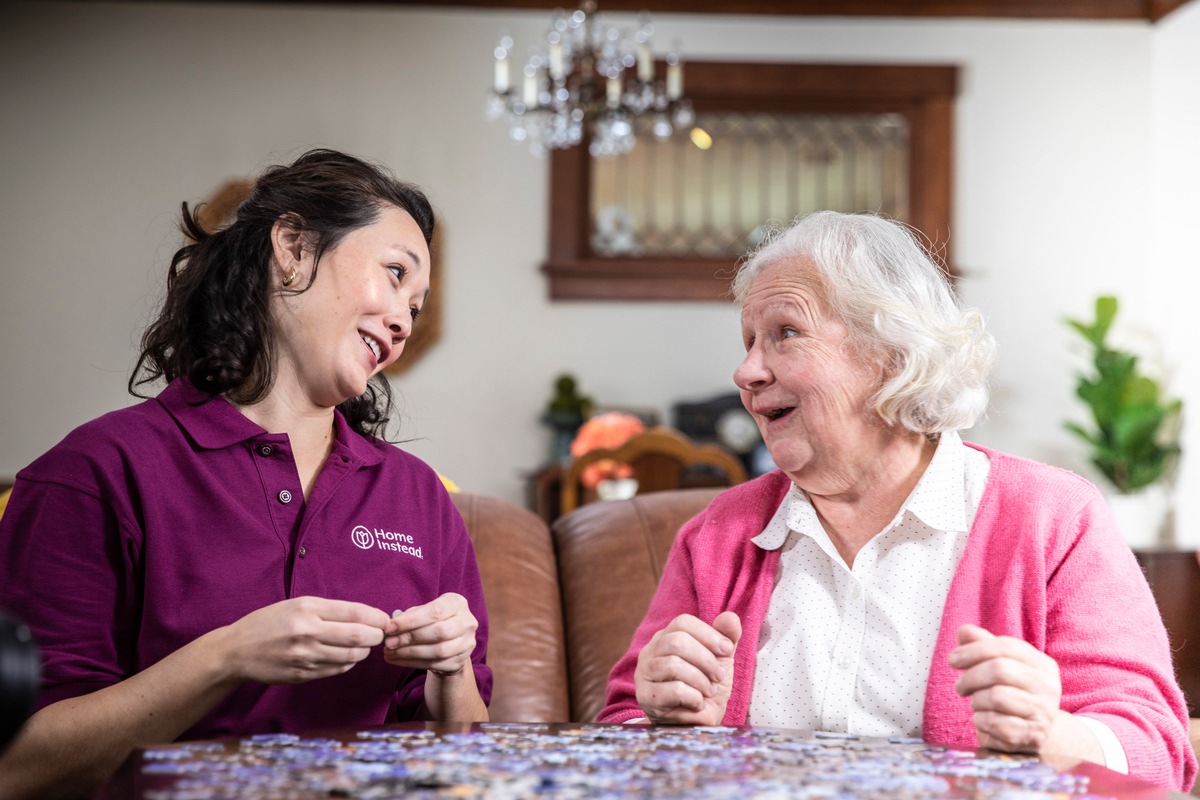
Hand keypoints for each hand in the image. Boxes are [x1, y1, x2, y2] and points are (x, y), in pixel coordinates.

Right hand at [221, 596, 388, 684]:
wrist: (236, 650)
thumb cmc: (269, 622)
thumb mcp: (296, 605)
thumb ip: (329, 610)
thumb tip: (365, 616)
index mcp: (307, 608)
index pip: (355, 613)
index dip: (376, 617)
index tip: (384, 619)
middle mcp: (307, 631)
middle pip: (358, 636)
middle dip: (376, 636)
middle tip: (379, 634)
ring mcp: (304, 656)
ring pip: (350, 656)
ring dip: (363, 652)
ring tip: (364, 646)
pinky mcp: (302, 675)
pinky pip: (336, 670)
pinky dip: (348, 664)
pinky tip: (346, 657)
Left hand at [383, 593, 478, 676]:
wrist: (450, 643)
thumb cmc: (432, 622)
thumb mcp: (424, 612)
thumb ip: (410, 616)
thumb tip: (391, 626)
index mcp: (457, 603)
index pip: (435, 612)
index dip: (411, 620)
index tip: (390, 627)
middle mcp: (467, 622)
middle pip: (439, 632)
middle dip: (410, 638)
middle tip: (389, 642)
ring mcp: (467, 643)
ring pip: (438, 651)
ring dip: (410, 653)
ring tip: (390, 653)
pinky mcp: (460, 661)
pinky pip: (435, 664)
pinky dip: (412, 663)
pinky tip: (397, 660)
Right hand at [634, 611, 740, 724]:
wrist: (695, 723)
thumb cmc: (705, 687)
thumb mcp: (720, 660)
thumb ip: (726, 637)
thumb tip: (731, 617)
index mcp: (666, 637)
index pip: (682, 622)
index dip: (708, 634)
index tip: (727, 650)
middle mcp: (650, 651)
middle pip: (677, 642)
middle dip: (706, 659)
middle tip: (719, 676)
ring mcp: (644, 674)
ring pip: (674, 664)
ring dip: (701, 680)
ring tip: (709, 690)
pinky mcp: (646, 696)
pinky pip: (674, 689)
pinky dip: (694, 697)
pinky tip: (698, 703)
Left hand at [950, 624, 1064, 753]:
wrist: (1033, 733)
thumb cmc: (1012, 693)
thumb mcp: (1001, 665)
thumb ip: (983, 645)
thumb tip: (964, 630)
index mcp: (1042, 664)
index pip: (1006, 646)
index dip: (974, 650)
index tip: (953, 660)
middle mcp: (1048, 687)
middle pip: (999, 670)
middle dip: (971, 677)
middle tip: (960, 686)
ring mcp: (1042, 713)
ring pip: (996, 697)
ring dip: (976, 700)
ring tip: (977, 703)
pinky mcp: (1031, 736)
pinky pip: (994, 723)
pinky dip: (980, 720)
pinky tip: (984, 720)